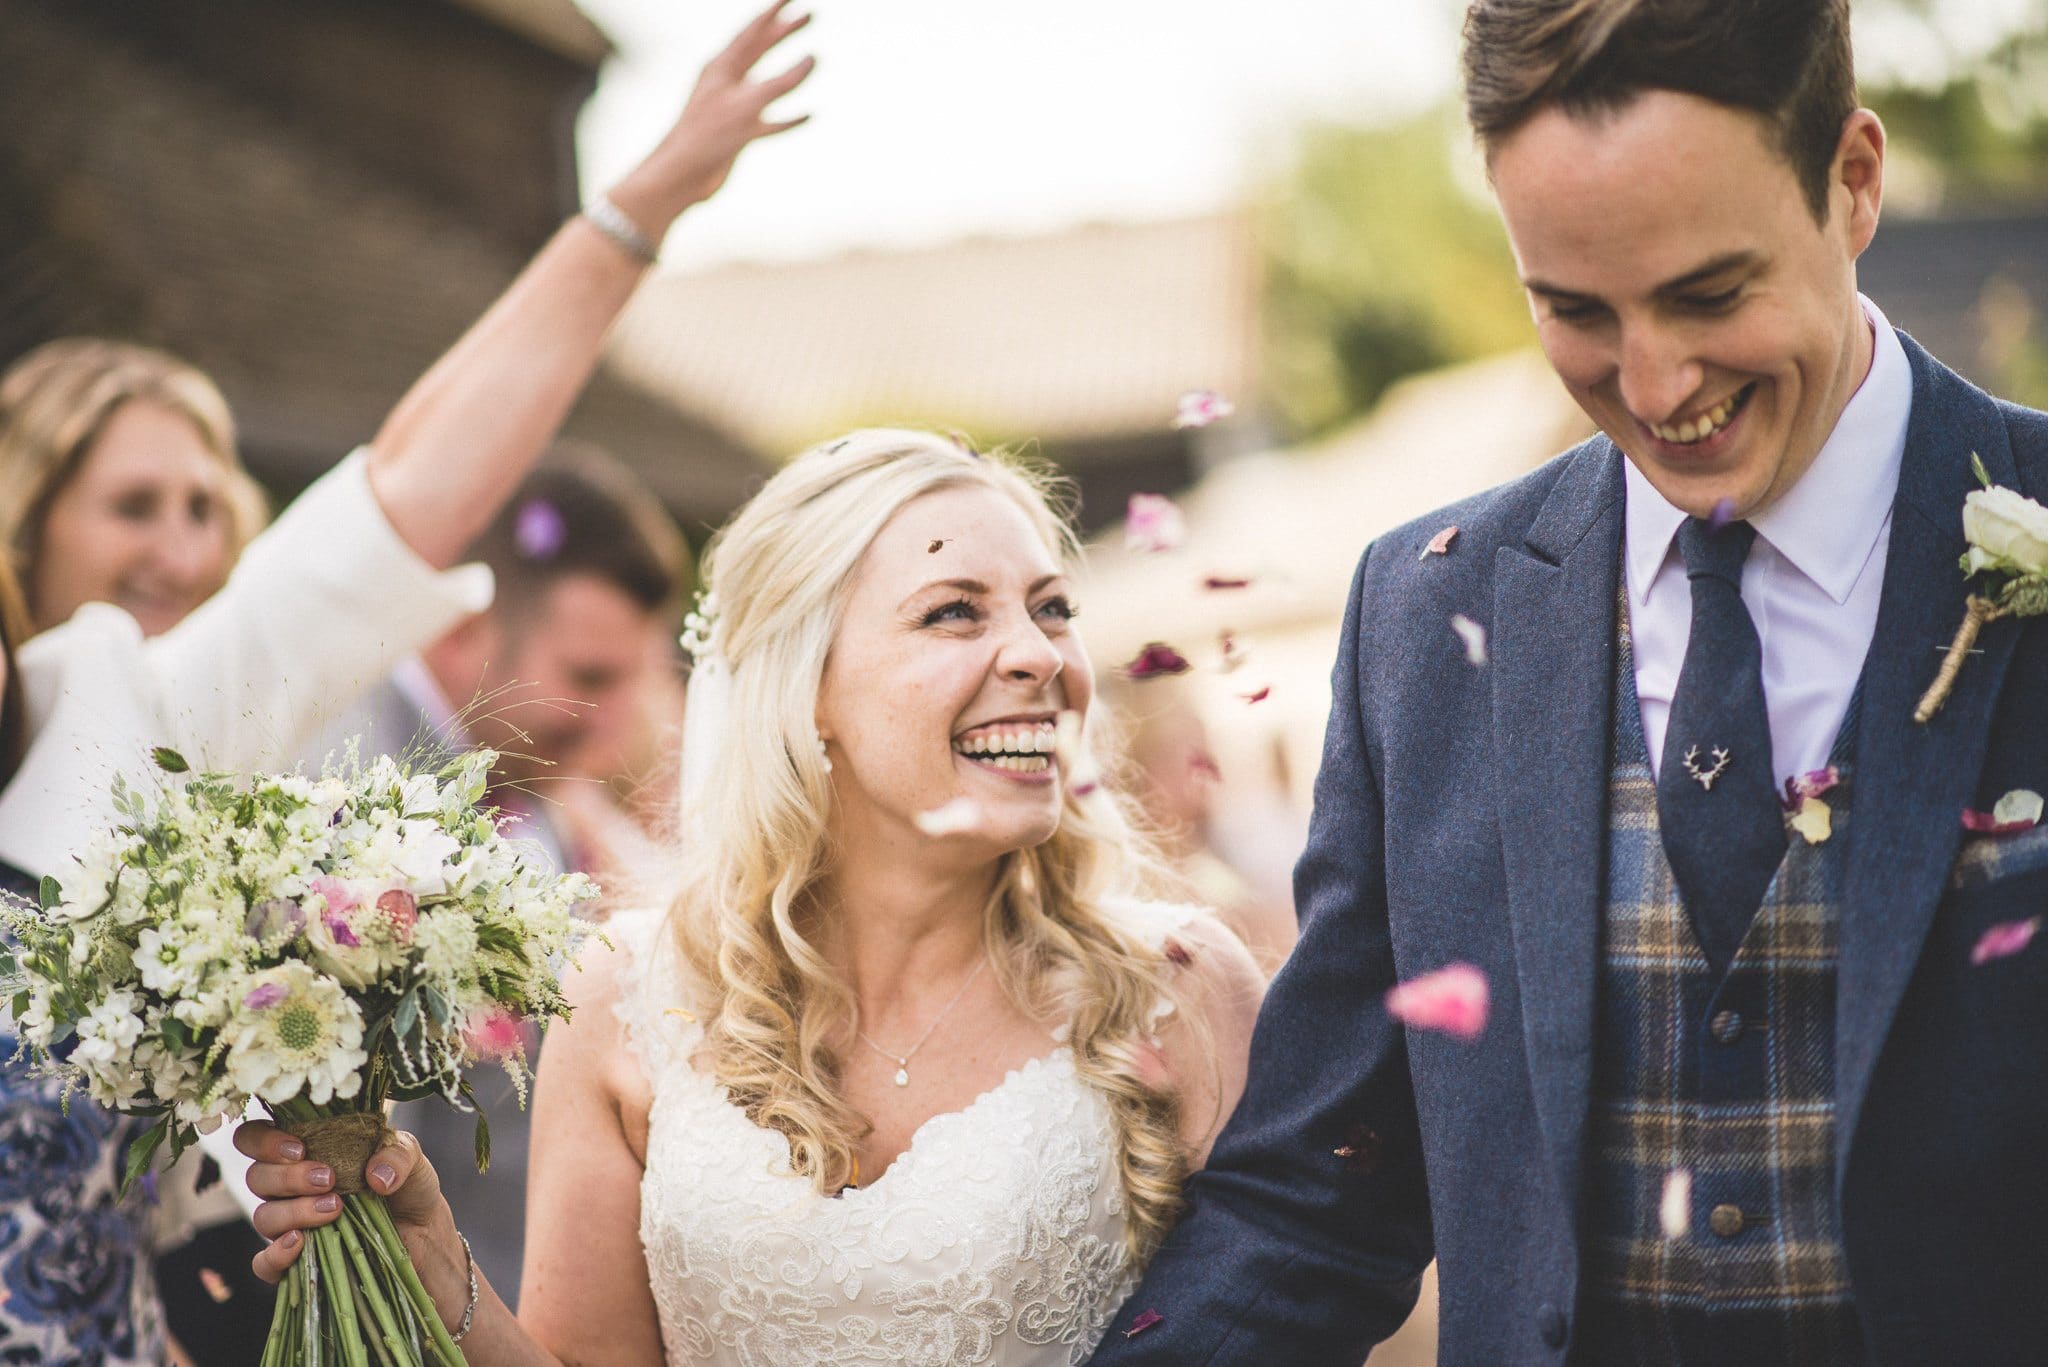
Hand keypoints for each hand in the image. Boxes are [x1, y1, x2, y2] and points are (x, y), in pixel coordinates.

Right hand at [237, 1119, 447, 1283]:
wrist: (423, 1231)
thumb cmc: (406, 1185)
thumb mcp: (411, 1157)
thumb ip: (397, 1153)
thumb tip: (375, 1176)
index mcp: (306, 1150)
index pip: (254, 1138)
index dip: (263, 1140)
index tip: (299, 1148)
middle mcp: (289, 1187)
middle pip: (257, 1177)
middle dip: (288, 1177)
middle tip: (328, 1179)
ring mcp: (290, 1225)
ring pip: (263, 1216)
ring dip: (294, 1212)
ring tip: (335, 1208)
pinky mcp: (296, 1261)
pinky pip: (264, 1264)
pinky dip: (276, 1255)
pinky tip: (301, 1243)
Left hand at [609, 0, 814, 231]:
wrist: (680, 176)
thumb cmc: (705, 137)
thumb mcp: (747, 104)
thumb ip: (780, 82)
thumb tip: (812, 59)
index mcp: (721, 67)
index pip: (752, 31)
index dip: (774, 12)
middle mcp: (727, 83)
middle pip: (760, 50)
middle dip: (784, 33)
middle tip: (809, 16)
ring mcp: (733, 108)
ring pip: (768, 82)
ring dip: (790, 70)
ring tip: (813, 57)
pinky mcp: (739, 135)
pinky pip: (771, 121)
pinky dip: (790, 117)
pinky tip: (807, 115)